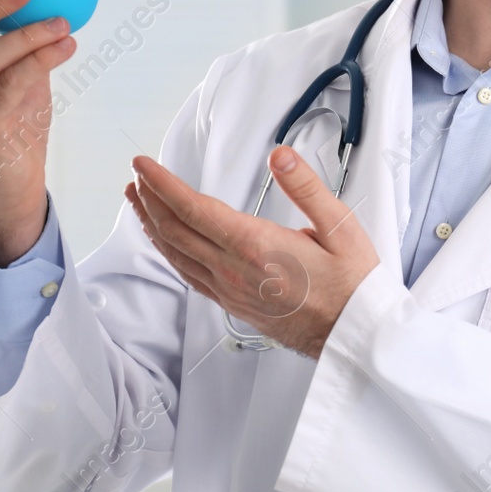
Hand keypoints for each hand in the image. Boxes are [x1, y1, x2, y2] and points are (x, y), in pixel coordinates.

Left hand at [124, 145, 380, 359]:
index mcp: (257, 245)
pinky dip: (169, 252)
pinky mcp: (234, 303)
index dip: (163, 184)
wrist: (353, 335)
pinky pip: (189, 275)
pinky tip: (167, 243)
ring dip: (152, 224)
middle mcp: (235, 270)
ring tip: (138, 202)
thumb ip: (306, 188)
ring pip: (176, 254)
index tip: (145, 164)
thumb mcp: (340, 227)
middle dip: (150, 199)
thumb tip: (280, 156)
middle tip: (137, 174)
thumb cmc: (351, 284)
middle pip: (175, 230)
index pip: (194, 209)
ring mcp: (231, 290)